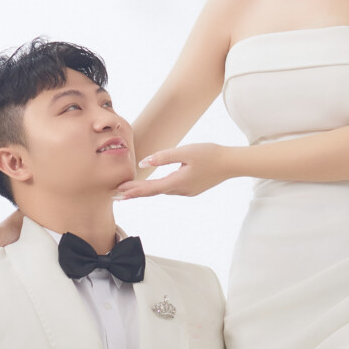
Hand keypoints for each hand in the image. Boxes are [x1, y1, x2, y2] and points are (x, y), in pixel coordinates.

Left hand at [115, 143, 232, 199]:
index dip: (133, 191)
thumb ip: (163, 157)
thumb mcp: (185, 151)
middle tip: (116, 196)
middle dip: (135, 193)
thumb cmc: (209, 154)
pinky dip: (159, 188)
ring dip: (147, 190)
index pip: (150, 188)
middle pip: (153, 191)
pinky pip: (171, 188)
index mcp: (177, 181)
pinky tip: (154, 185)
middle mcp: (180, 190)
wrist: (231, 164)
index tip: (118, 194)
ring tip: (130, 190)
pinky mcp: (192, 188)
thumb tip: (143, 162)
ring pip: (162, 190)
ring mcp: (187, 191)